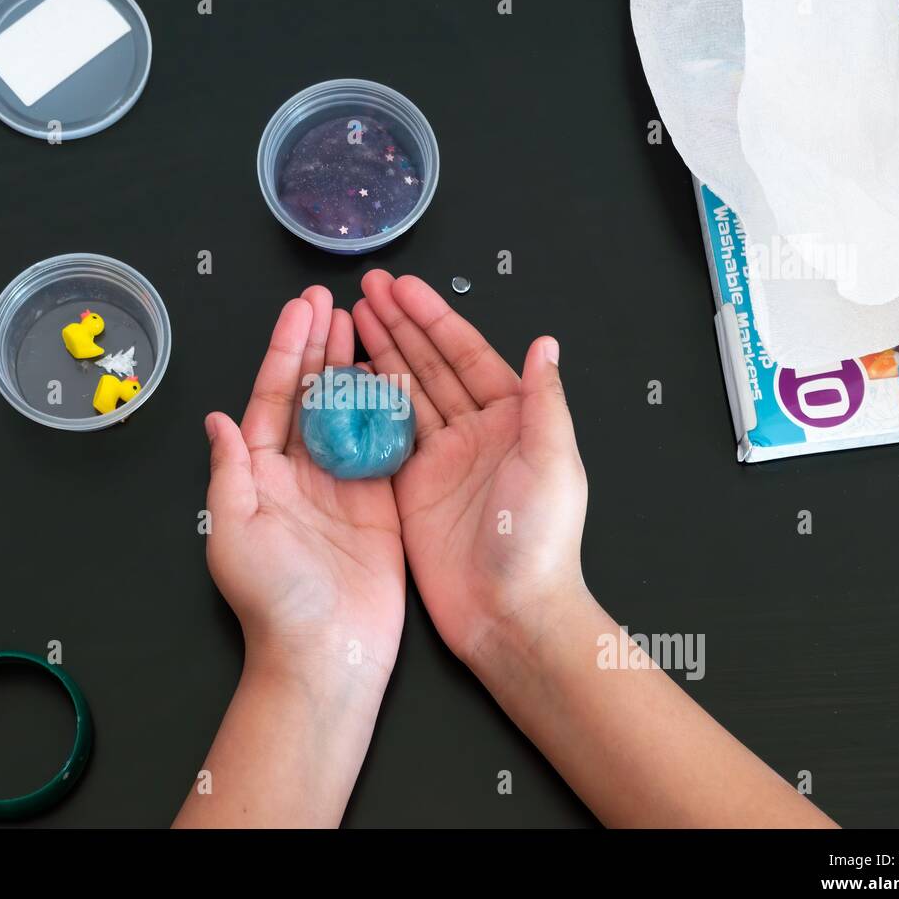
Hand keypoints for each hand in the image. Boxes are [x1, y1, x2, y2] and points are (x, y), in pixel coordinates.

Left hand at [204, 286, 404, 691]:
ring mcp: (342, 485)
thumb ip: (229, 472)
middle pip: (311, 395)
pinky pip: (384, 444)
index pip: (272, 398)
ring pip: (349, 410)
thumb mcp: (231, 530)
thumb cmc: (272, 598)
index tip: (302, 308)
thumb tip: (217, 419)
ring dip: (354, 365)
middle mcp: (301, 472)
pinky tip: (396, 372)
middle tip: (334, 299)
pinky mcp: (380, 503)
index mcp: (261, 474)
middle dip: (320, 345)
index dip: (286, 351)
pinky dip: (389, 408)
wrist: (327, 653)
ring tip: (363, 321)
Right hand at [352, 270, 587, 666]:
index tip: (403, 286)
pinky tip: (345, 376)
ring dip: (380, 354)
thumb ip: (543, 400)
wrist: (510, 612)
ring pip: (404, 394)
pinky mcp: (410, 489)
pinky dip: (365, 406)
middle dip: (399, 325)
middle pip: (430, 366)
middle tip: (365, 288)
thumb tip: (545, 342)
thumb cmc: (540, 539)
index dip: (434, 318)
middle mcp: (473, 433)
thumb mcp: (552, 462)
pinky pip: (385, 438)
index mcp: (511, 419)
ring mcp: (439, 460)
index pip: (467, 354)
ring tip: (350, 318)